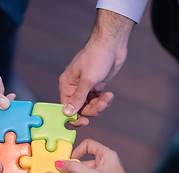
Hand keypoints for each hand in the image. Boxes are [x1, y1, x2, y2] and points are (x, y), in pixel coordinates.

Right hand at [59, 9, 133, 125]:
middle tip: (103, 104)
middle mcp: (74, 87)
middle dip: (92, 109)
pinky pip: (97, 100)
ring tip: (108, 97)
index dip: (74, 117)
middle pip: (80, 108)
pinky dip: (104, 100)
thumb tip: (66, 113)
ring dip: (100, 104)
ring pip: (90, 105)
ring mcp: (85, 86)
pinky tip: (109, 94)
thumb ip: (78, 98)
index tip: (85, 123)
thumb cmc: (97, 57)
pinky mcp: (96, 85)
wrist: (112, 44)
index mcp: (66, 84)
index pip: (66, 107)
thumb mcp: (88, 80)